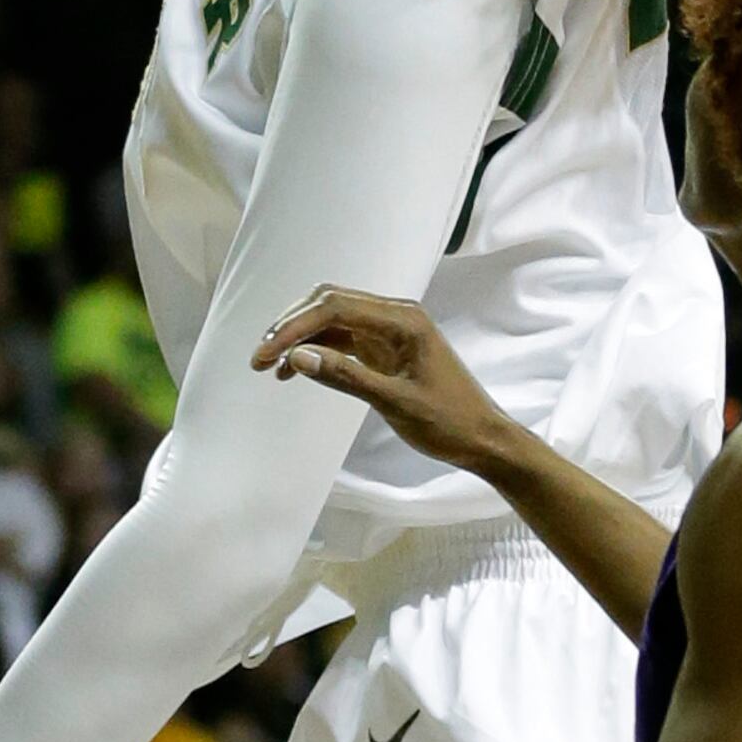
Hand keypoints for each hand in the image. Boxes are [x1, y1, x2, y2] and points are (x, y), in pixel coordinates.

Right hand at [252, 286, 512, 473]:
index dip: (295, 327)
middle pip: (329, 303)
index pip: (335, 307)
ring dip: (300, 338)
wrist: (483, 438)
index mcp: (403, 320)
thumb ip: (346, 377)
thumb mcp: (395, 402)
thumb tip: (297, 357)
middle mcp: (395, 316)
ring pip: (332, 320)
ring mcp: (389, 331)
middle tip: (258, 358)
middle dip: (291, 326)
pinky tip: (294, 371)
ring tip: (268, 366)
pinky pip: (343, 339)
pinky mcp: (385, 348)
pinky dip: (317, 351)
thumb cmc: (448, 422)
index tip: (265, 353)